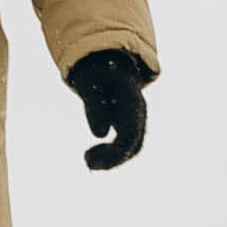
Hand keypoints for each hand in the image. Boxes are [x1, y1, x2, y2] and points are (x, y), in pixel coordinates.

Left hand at [68, 48, 152, 171]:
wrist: (108, 63)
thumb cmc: (97, 73)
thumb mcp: (90, 85)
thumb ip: (94, 107)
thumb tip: (99, 134)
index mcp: (132, 103)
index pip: (130, 137)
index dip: (114, 154)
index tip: (90, 159)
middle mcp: (138, 113)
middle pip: (134, 146)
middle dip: (113, 160)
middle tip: (88, 163)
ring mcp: (136, 119)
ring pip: (132, 147)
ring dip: (111, 158)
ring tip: (87, 160)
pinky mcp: (129, 123)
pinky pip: (125, 144)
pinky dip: (110, 153)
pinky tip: (92, 154)